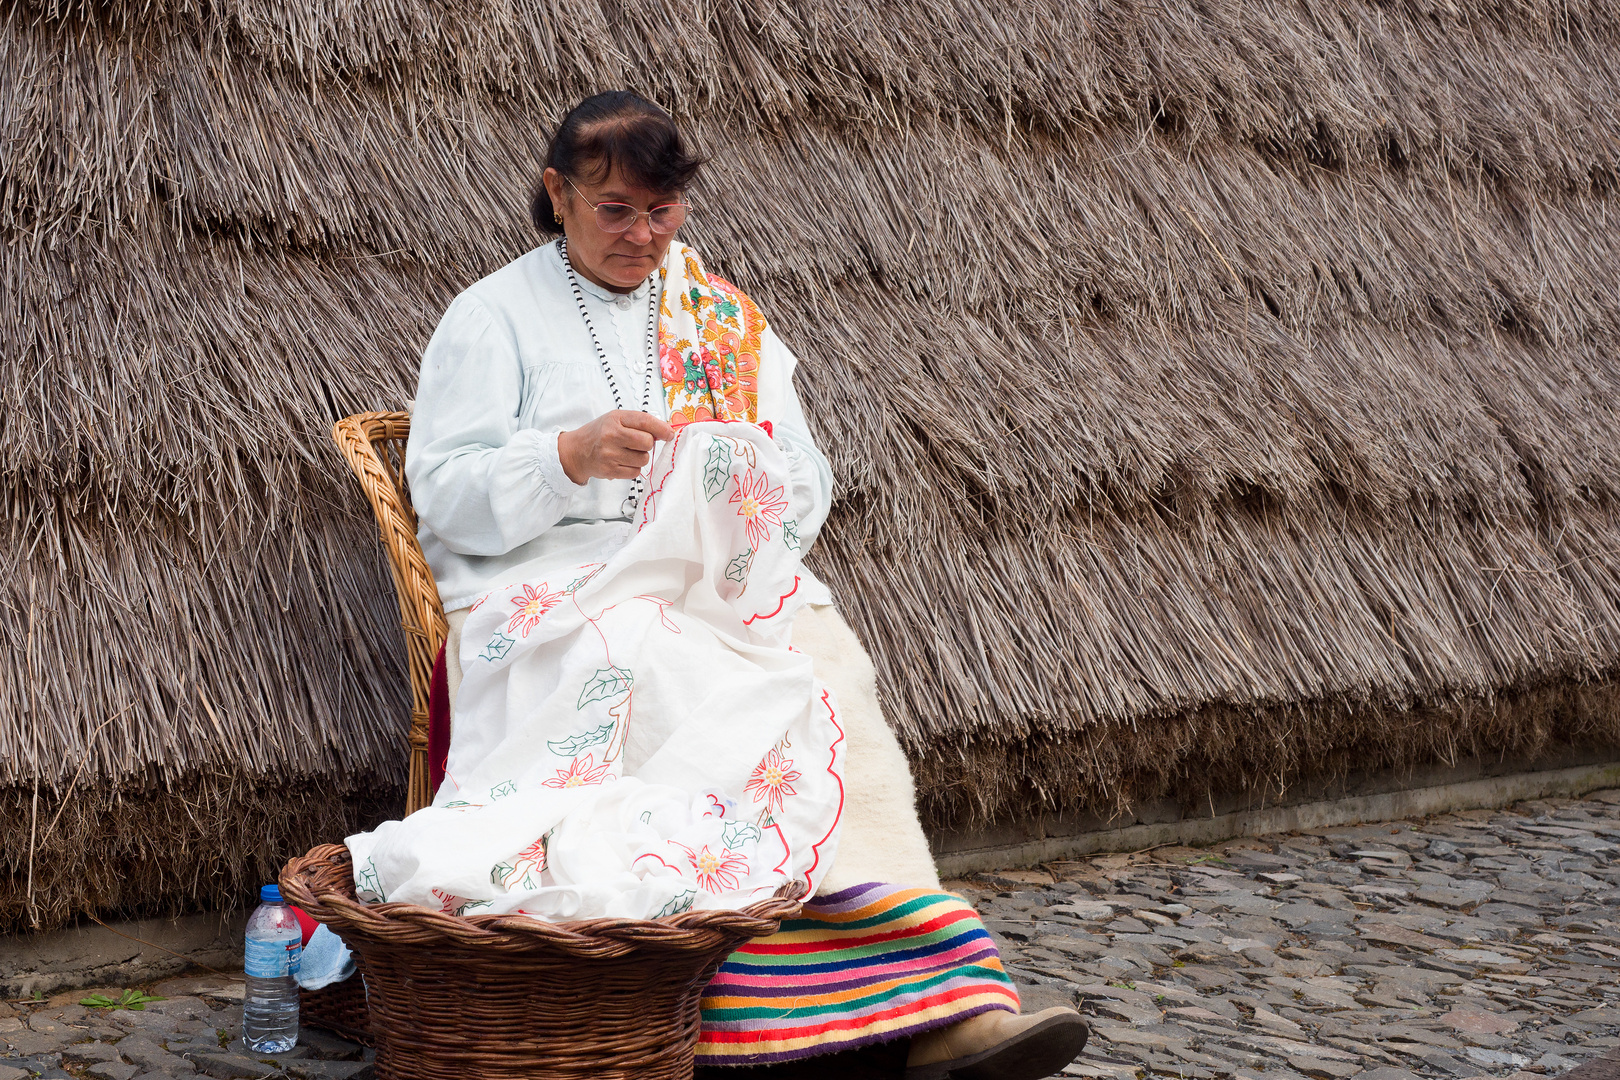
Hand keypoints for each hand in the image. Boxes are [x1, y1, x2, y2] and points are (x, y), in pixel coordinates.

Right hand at [557, 410, 675, 483]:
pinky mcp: (610, 470)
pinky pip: (635, 472)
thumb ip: (640, 423)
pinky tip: (623, 462)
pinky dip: (633, 468)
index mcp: (615, 418)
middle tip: (639, 444)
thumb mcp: (617, 420)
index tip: (669, 434)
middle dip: (648, 444)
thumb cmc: (601, 433)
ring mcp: (610, 454)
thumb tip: (666, 432)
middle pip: (647, 442)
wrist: (577, 451)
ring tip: (628, 453)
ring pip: (643, 459)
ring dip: (641, 457)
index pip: (645, 421)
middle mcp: (611, 435)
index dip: (661, 428)